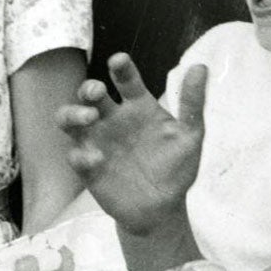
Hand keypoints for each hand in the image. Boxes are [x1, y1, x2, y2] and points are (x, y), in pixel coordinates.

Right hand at [56, 52, 206, 238]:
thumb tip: (201, 66)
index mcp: (137, 107)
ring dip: (73, 113)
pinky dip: (82, 154)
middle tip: (98, 92)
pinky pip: (75, 155)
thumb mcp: (190, 135)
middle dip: (88, 88)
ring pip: (69, 118)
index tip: (118, 61)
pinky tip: (97, 159)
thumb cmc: (175, 168)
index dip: (120, 68)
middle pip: (90, 95)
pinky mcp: (88, 168)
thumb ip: (192, 103)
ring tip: (89, 117)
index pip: (125, 79)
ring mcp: (98, 142)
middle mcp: (113, 119)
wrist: (163, 208)